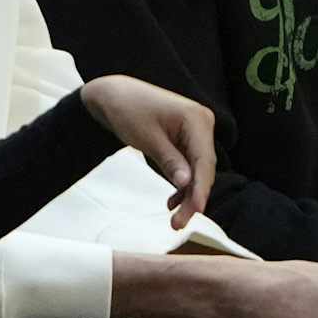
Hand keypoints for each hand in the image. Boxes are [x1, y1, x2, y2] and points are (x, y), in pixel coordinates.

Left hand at [78, 75, 215, 227]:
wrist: (112, 95)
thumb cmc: (128, 108)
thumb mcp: (148, 138)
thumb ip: (170, 161)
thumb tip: (187, 183)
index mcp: (196, 118)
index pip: (205, 160)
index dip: (202, 188)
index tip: (196, 210)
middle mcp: (201, 124)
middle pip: (204, 168)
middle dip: (194, 196)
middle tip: (180, 222)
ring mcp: (194, 132)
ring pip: (197, 171)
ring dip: (188, 194)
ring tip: (176, 218)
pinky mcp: (185, 139)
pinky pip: (188, 166)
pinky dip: (181, 183)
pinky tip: (173, 201)